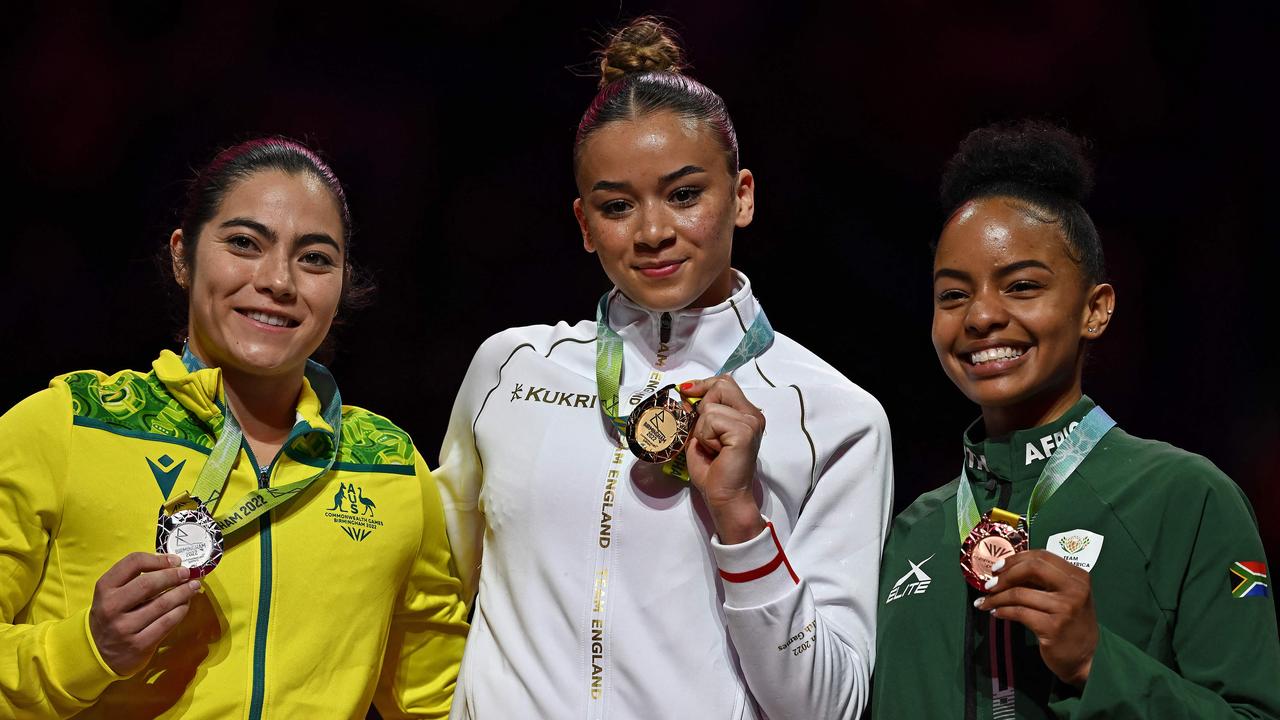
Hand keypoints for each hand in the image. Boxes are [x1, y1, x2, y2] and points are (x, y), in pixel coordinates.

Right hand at [88, 552, 200, 675]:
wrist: (99, 655)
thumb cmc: (113, 616)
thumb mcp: (113, 594)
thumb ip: (135, 578)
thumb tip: (172, 564)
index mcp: (104, 588)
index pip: (133, 563)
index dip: (158, 559)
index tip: (175, 560)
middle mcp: (111, 607)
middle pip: (148, 583)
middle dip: (173, 575)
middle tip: (187, 573)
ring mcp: (124, 628)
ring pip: (162, 604)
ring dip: (182, 592)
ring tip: (193, 586)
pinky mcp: (138, 645)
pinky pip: (167, 623)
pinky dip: (180, 610)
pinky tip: (185, 604)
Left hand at [679, 376, 765, 543]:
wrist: (724, 497)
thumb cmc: (713, 471)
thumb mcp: (703, 434)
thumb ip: (702, 413)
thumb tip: (687, 392)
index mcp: (746, 413)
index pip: (725, 382)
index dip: (704, 384)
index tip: (687, 391)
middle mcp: (753, 414)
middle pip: (721, 385)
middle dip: (703, 406)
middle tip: (706, 434)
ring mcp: (751, 422)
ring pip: (711, 406)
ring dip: (702, 429)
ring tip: (712, 448)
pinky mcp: (745, 431)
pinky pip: (711, 420)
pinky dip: (706, 437)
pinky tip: (716, 451)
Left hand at [975, 550, 1097, 685]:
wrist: (1085, 658)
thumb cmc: (1070, 623)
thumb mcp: (1065, 596)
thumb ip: (1043, 581)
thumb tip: (1005, 570)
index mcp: (1077, 576)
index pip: (1041, 556)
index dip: (1015, 559)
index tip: (998, 567)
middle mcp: (1074, 589)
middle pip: (1032, 568)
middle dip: (1005, 574)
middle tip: (989, 584)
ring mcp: (1065, 608)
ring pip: (1020, 593)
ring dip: (996, 597)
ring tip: (985, 602)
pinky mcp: (1053, 628)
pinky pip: (1019, 613)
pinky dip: (1002, 611)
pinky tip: (996, 613)